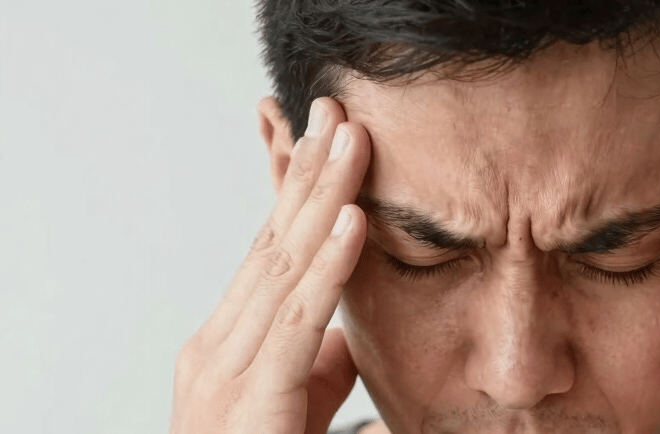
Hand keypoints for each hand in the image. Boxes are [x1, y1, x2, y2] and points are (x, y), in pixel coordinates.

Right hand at [171, 97, 370, 433]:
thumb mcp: (292, 407)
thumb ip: (313, 366)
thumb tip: (343, 331)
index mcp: (230, 341)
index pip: (270, 251)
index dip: (301, 192)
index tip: (329, 140)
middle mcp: (219, 344)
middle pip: (274, 243)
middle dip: (309, 174)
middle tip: (339, 112)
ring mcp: (224, 369)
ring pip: (283, 267)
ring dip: (323, 198)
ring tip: (352, 142)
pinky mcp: (249, 398)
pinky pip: (297, 321)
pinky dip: (327, 267)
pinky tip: (353, 222)